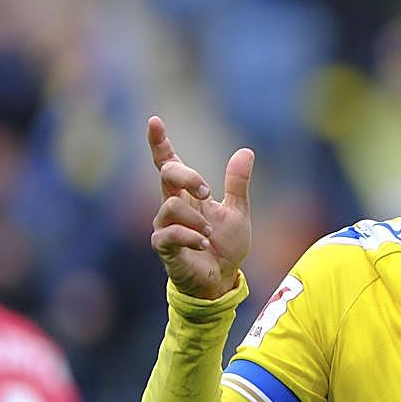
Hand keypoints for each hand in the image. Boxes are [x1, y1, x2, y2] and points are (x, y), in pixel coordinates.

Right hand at [147, 116, 254, 299]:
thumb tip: (246, 151)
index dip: (159, 143)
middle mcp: (171, 206)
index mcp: (187, 194)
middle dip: (188, 176)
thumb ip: (237, 183)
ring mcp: (165, 227)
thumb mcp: (238, 211)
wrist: (222, 280)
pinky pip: (169, 235)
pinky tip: (204, 242)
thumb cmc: (225, 246)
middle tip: (209, 191)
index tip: (154, 121)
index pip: (168, 163)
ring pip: (169, 206)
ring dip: (195, 218)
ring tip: (210, 232)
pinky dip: (190, 236)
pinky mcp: (164, 248)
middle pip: (167, 174)